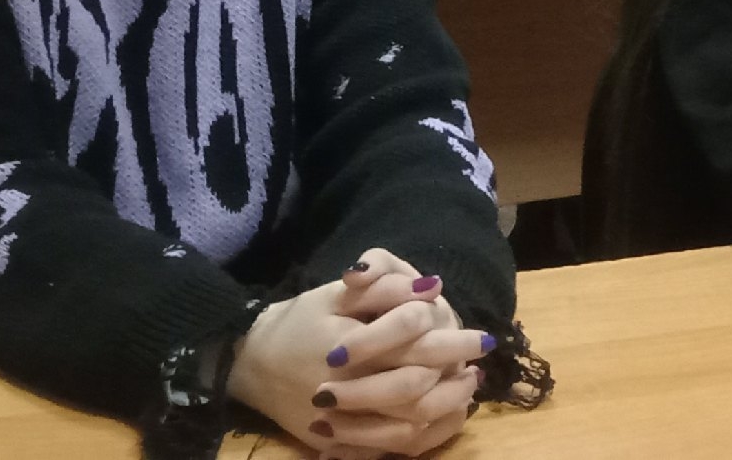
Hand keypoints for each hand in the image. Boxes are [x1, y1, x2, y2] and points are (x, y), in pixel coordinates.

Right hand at [228, 271, 485, 455]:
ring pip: (406, 423)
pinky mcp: (336, 442)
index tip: (478, 329)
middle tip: (482, 353)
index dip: (447, 334)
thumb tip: (432, 287)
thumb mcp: (334, 295)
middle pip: (414, 383)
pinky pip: (387, 447)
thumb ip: (382, 289)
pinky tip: (443, 412)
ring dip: (445, 402)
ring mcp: (341, 422)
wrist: (249, 364)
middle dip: (454, 366)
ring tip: (468, 383)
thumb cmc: (297, 321)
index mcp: (346, 346)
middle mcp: (346, 388)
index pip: (409, 340)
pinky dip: (422, 433)